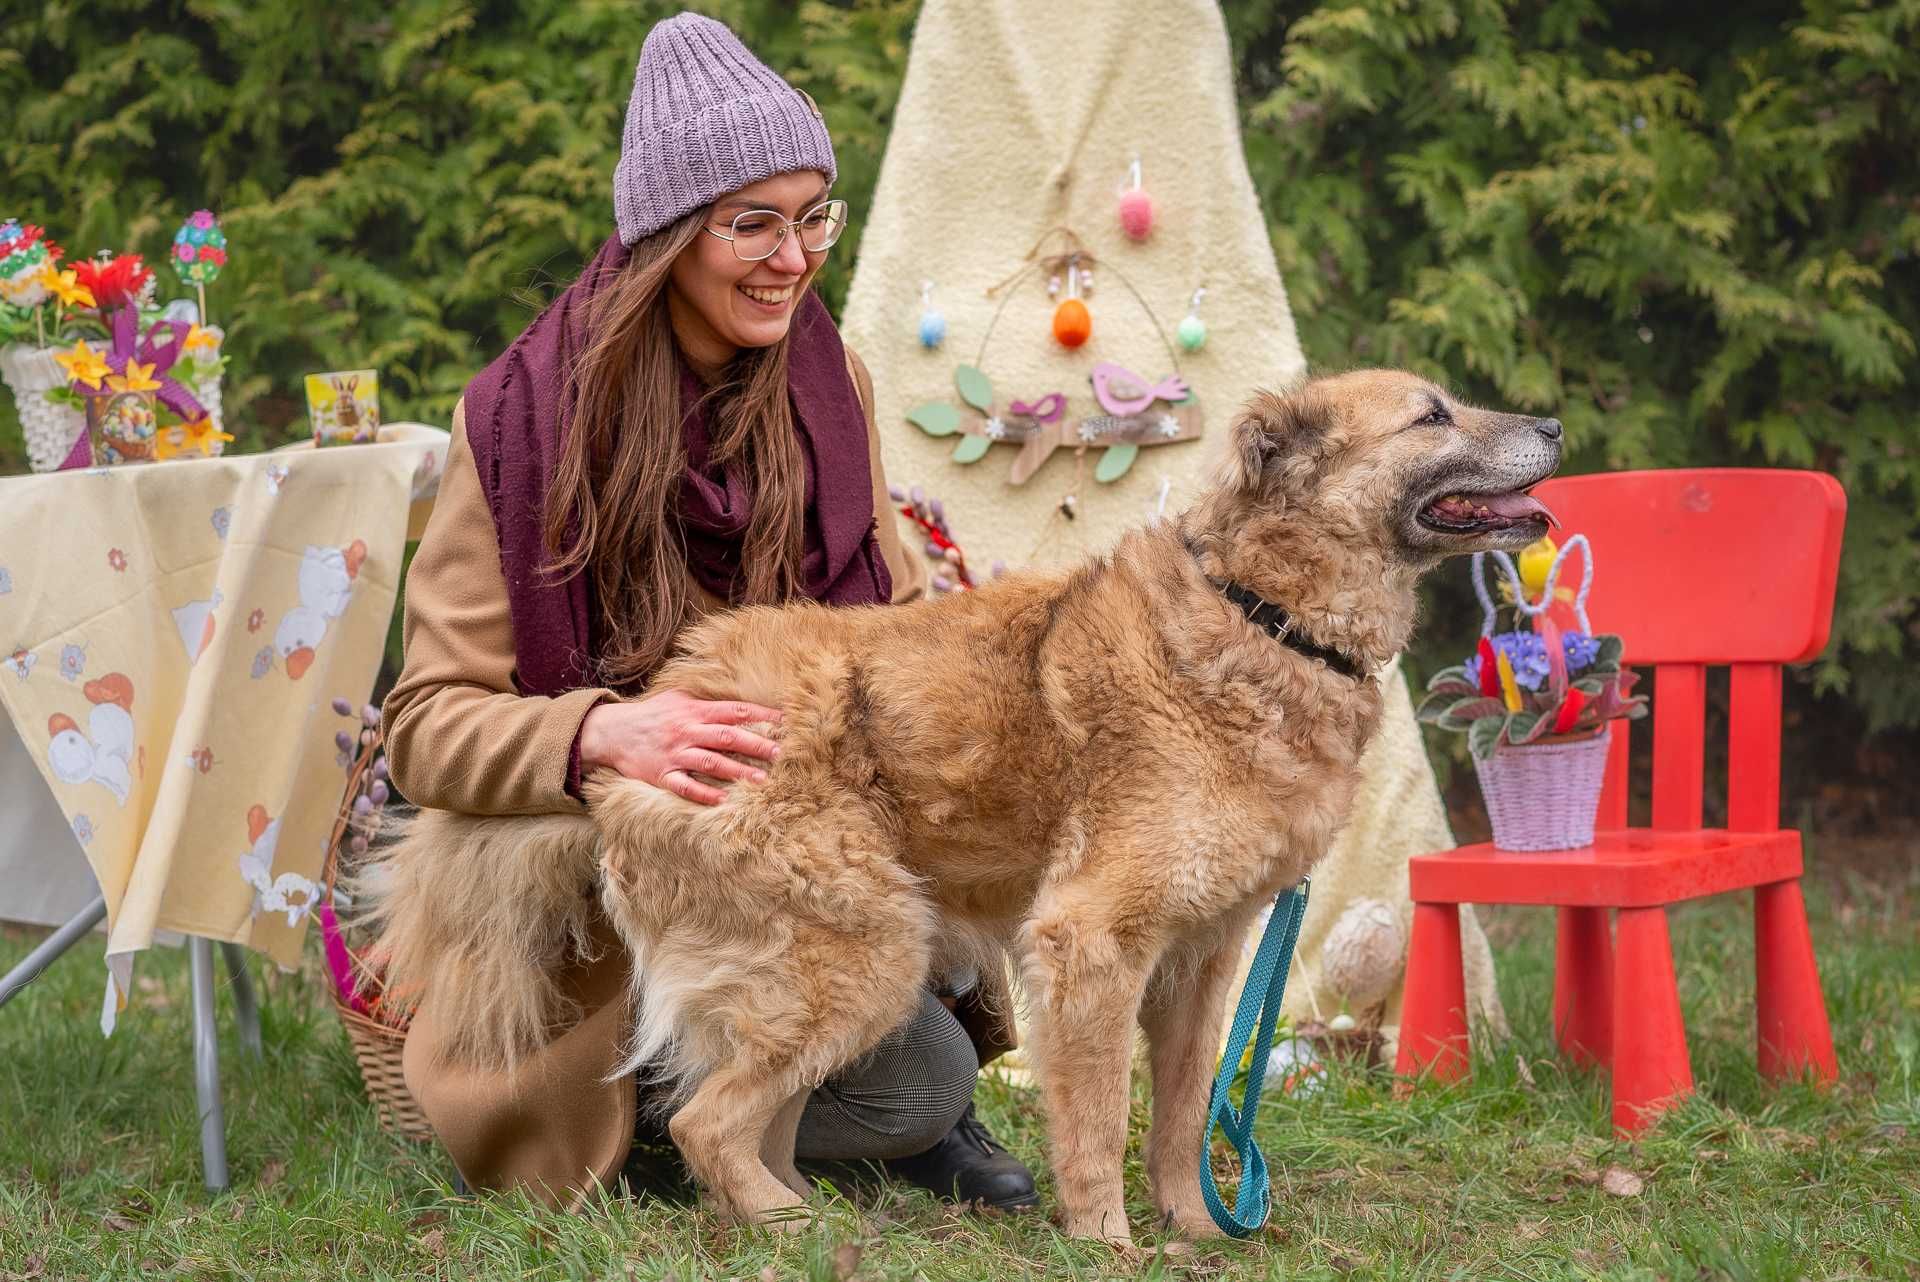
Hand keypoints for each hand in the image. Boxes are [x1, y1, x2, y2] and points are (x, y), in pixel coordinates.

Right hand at [578, 689, 781, 805]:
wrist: (613, 731)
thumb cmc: (653, 714)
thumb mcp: (679, 697)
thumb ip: (708, 699)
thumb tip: (741, 700)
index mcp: (695, 711)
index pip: (735, 711)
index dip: (761, 715)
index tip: (785, 721)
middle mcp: (687, 731)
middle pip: (728, 737)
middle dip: (756, 745)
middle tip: (781, 753)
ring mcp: (675, 754)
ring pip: (711, 762)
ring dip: (738, 771)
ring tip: (762, 780)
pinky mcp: (662, 774)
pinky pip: (685, 785)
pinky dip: (703, 793)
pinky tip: (722, 801)